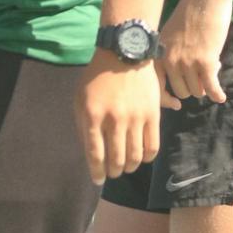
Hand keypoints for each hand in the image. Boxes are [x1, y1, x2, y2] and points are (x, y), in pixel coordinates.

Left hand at [76, 51, 161, 182]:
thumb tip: (90, 152)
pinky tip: (142, 158)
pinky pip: (152, 146)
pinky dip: (147, 157)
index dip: (97, 172)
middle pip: (116, 159)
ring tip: (126, 167)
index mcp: (92, 116)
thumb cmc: (97, 77)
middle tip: (112, 172)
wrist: (124, 53)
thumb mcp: (80, 98)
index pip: (95, 154)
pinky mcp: (152, 114)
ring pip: (135, 156)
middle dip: (113, 171)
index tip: (98, 179)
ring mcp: (135, 118)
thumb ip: (82, 126)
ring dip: (130, 167)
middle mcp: (114, 119)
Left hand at [160, 0, 232, 105]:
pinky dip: (217, 94)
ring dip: (206, 84)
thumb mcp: (170, 36)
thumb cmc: (190, 14)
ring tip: (213, 66)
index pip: (157, 88)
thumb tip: (181, 82)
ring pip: (197, 90)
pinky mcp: (205, 61)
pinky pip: (211, 87)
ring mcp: (186, 62)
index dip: (167, 100)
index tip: (176, 105)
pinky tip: (221, 97)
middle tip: (203, 72)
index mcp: (158, 55)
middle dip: (193, 86)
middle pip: (182, 91)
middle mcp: (169, 60)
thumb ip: (170, 57)